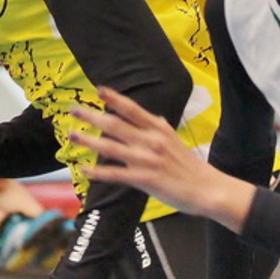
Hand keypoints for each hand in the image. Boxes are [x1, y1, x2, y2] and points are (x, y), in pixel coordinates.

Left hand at [70, 87, 254, 229]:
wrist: (207, 189)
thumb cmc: (190, 166)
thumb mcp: (175, 139)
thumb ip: (160, 127)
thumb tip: (151, 116)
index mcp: (159, 128)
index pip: (133, 109)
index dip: (115, 98)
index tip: (99, 90)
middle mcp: (151, 140)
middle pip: (115, 124)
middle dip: (92, 116)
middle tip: (73, 109)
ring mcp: (146, 160)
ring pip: (110, 147)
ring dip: (88, 141)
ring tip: (72, 136)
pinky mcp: (145, 179)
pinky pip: (116, 174)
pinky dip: (99, 173)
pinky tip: (85, 170)